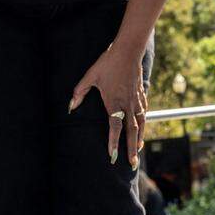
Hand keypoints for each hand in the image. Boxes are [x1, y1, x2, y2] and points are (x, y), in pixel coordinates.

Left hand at [70, 43, 147, 169]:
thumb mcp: (90, 76)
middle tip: (132, 164)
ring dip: (139, 138)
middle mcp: (127, 104)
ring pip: (140, 123)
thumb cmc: (108, 63)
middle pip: (131, 131)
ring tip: (138, 150)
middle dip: (131, 149)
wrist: (128, 50)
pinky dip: (144, 122)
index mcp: (114, 102)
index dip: (114, 143)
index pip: (115, 128)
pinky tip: (143, 126)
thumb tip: (70, 106)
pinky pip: (144, 112)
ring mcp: (136, 99)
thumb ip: (80, 92)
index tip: (113, 157)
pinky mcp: (141, 93)